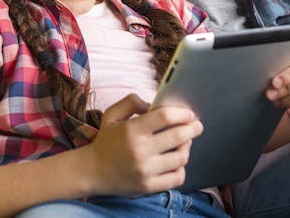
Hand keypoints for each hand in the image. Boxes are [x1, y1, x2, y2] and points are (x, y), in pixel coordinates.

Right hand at [82, 94, 201, 195]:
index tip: (189, 114)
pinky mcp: (148, 186)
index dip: (182, 113)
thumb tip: (154, 104)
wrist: (92, 171)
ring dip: (187, 148)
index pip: (165, 117)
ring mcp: (145, 171)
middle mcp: (139, 151)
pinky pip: (177, 178)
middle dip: (193, 129)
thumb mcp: (112, 114)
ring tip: (185, 143)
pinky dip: (181, 168)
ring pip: (181, 157)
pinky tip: (176, 161)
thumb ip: (132, 102)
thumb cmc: (106, 140)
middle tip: (197, 126)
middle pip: (178, 136)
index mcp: (131, 130)